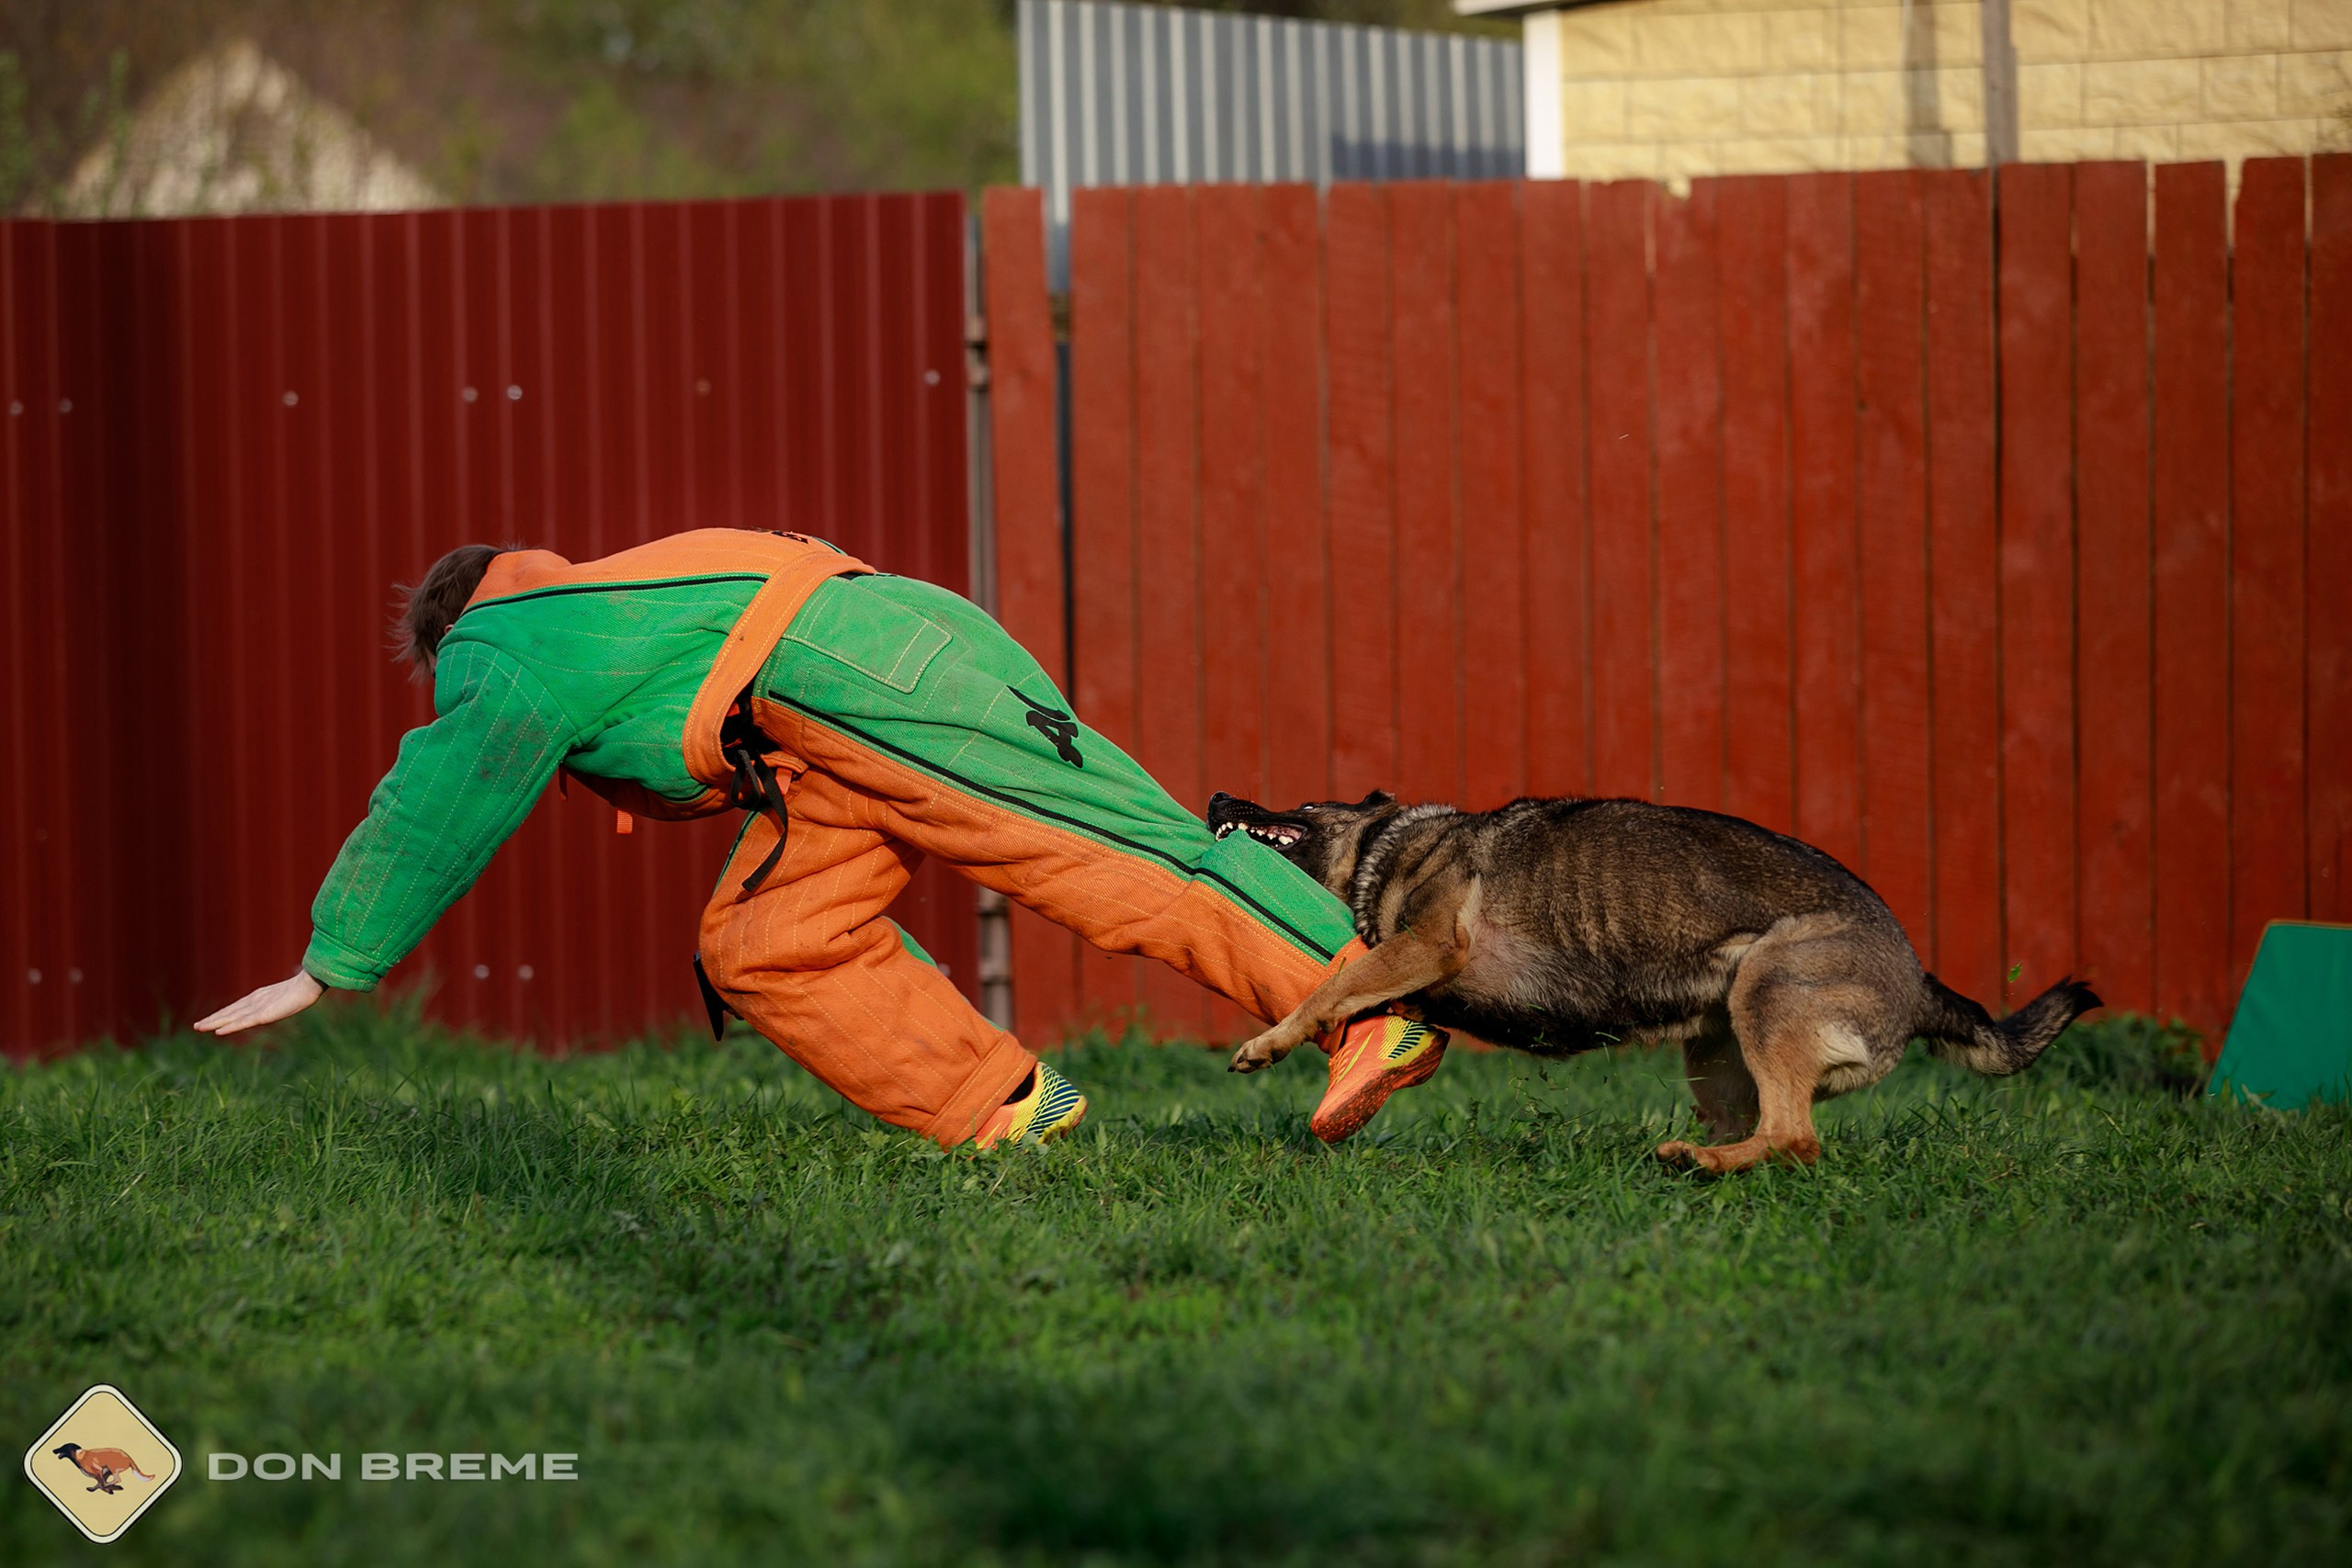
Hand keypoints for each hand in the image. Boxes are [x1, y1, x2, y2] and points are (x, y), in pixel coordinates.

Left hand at [194, 968, 325, 1035]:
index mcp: (259, 997)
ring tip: (199, 1027)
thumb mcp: (287, 995)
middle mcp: (254, 1001)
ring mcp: (257, 1008)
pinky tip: (218, 1032)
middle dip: (212, 1019)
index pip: (236, 1008)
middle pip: (229, 1012)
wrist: (309, 984)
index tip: (210, 1020)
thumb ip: (280, 999)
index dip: (222, 1014)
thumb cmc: (304, 988)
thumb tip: (284, 998)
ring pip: (231, 1017)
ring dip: (214, 1023)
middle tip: (196, 1026)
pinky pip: (242, 1023)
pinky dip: (229, 1027)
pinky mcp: (263, 1014)